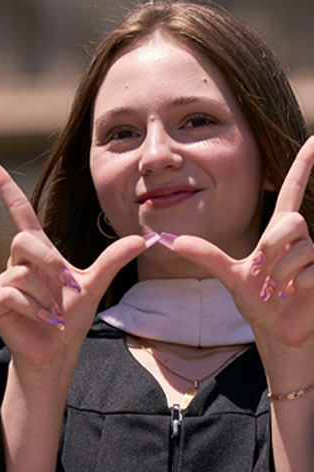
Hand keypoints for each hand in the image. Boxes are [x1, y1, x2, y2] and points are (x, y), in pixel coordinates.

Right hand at [0, 152, 148, 382]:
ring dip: (46, 296)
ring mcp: (3, 280)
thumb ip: (114, 259)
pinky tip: (44, 320)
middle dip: (49, 265)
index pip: (18, 208)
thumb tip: (146, 238)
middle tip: (67, 287)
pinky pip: (11, 294)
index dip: (3, 184)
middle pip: (23, 241)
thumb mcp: (94, 285)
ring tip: (54, 314)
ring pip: (21, 273)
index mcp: (38, 250)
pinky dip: (34, 310)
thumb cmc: (70, 318)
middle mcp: (16, 260)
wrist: (56, 352)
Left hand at [166, 136, 313, 383]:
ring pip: (300, 249)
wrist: (278, 332)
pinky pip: (311, 271)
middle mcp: (300, 239)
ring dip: (281, 273)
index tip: (313, 140)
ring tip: (278, 288)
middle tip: (261, 271)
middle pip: (291, 222)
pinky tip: (295, 295)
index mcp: (277, 232)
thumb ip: (206, 255)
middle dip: (271, 247)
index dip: (303, 166)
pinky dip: (297, 286)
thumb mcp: (229, 276)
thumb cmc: (258, 302)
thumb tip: (172, 240)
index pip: (292, 191)